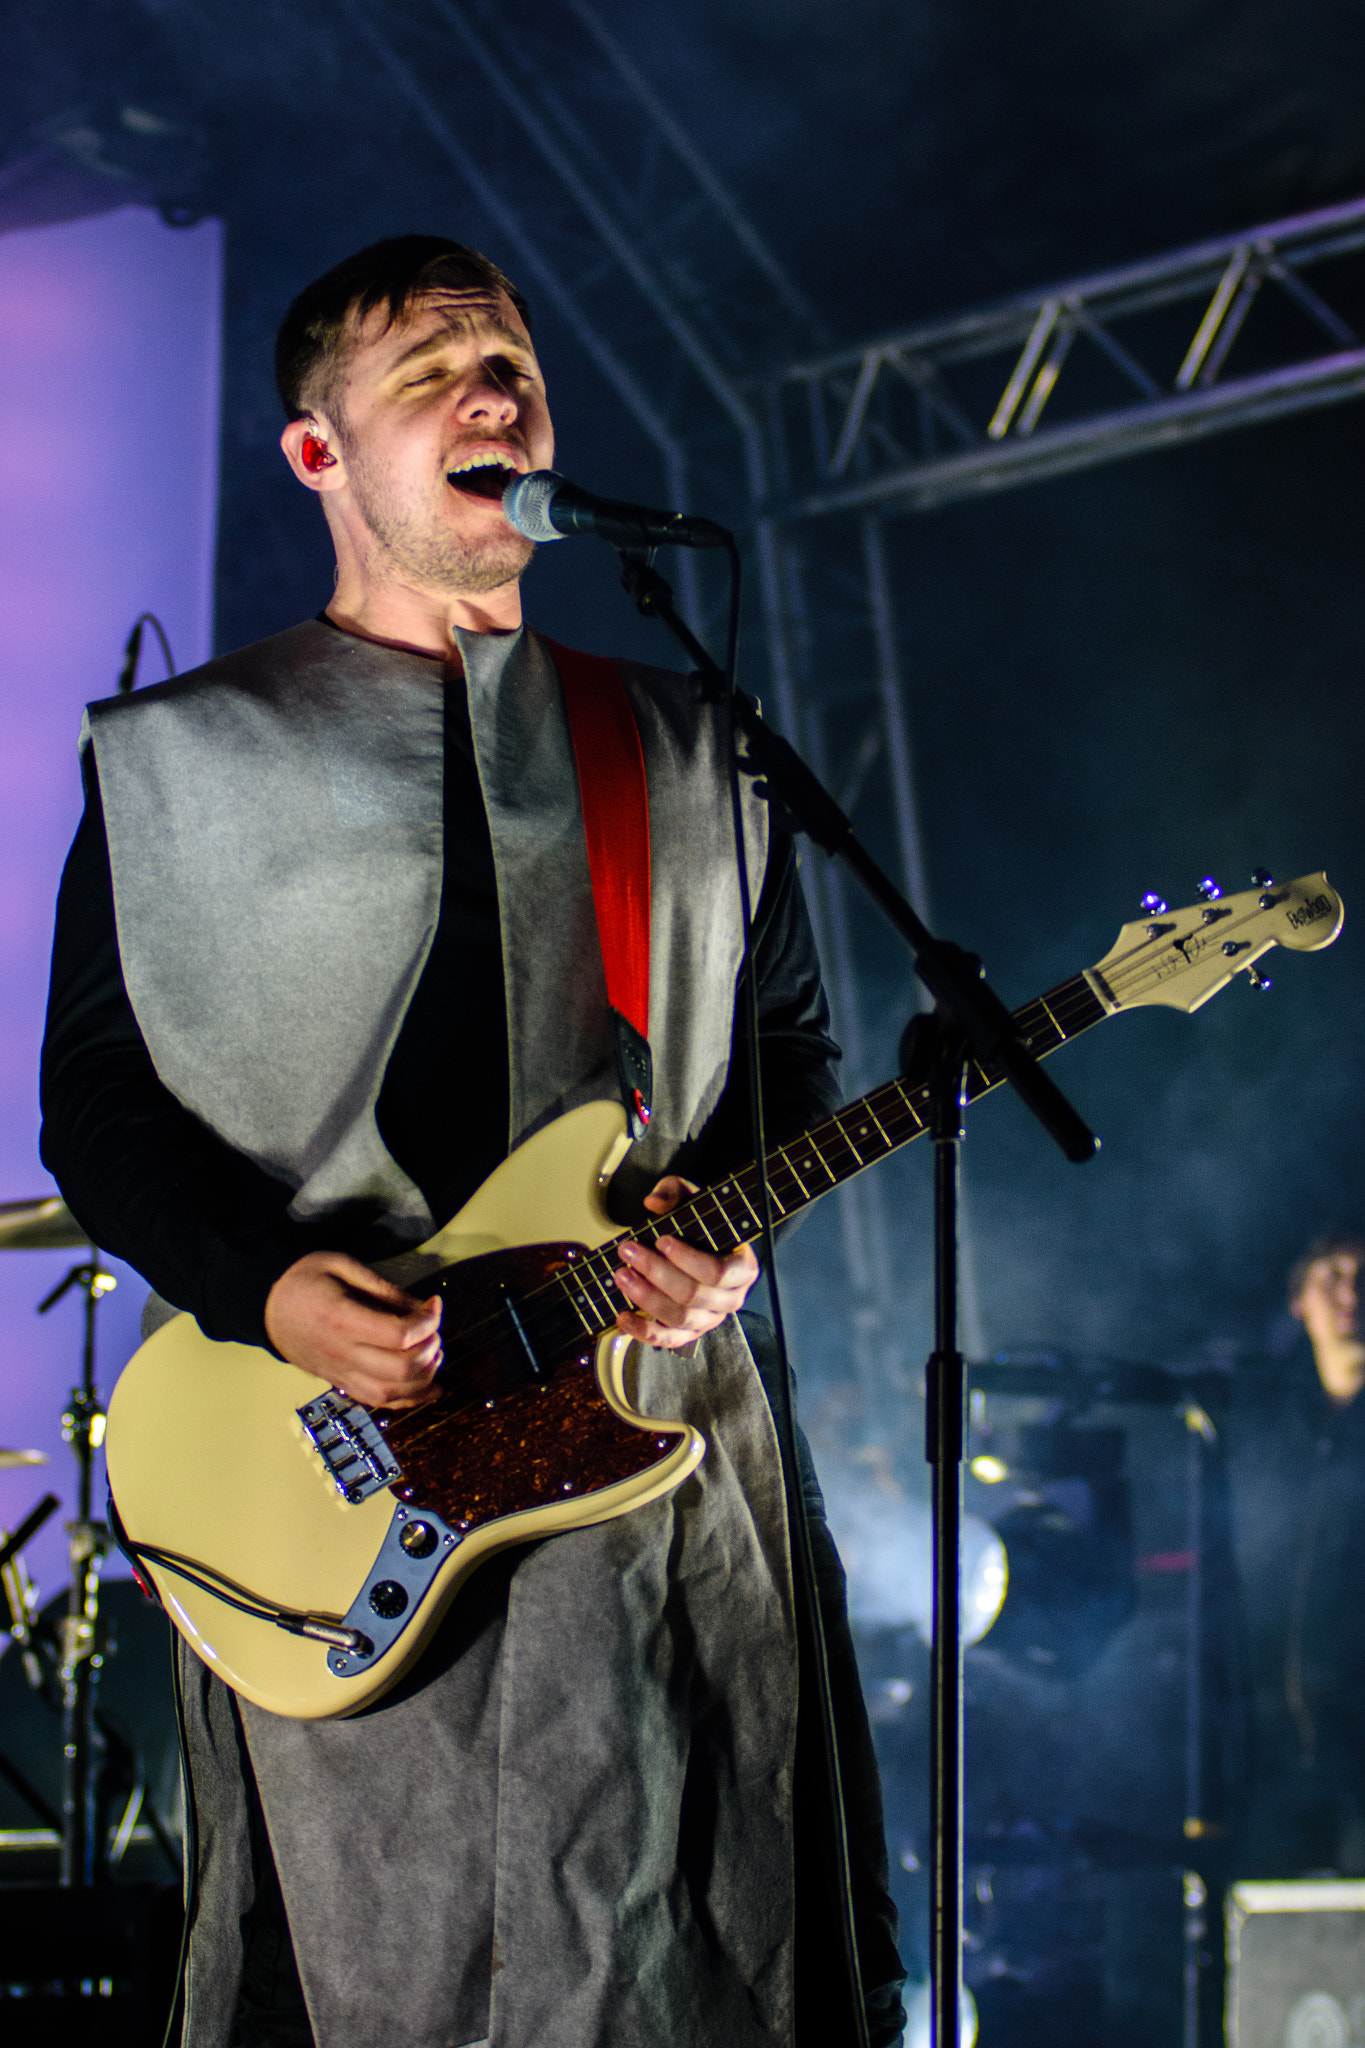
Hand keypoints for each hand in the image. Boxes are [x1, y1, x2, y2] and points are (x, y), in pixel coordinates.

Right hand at [264, 1251, 441, 1408]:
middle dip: (429, 1348)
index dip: (428, 1321)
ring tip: (434, 1353)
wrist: (265, 1307)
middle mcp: (342, 1353)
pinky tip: (430, 1388)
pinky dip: (408, 1399)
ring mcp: (339, 1373)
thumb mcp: (341, 1265)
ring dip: (423, 1377)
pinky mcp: (339, 1383)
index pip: (399, 1334)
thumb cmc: (303, 1280)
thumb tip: (422, 1307)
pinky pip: (376, 1401)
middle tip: (433, 1328)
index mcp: (342, 1319)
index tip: (434, 1303)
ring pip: (391, 1392)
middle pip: (401, 1368)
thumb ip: (382, 1287)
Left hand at [612, 1175, 759, 1352]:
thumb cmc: (700, 1224)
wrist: (700, 1246)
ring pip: (679, 1317)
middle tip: (629, 1252)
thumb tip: (654, 1202)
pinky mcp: (690, 1333)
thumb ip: (675, 1193)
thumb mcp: (692, 1199)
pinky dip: (643, 1332)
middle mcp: (731, 1299)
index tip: (661, 1240)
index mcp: (742, 1268)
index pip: (717, 1272)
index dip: (687, 1259)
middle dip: (656, 1273)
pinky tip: (623, 1316)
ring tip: (621, 1276)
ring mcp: (710, 1319)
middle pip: (693, 1295)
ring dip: (645, 1298)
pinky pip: (668, 1340)